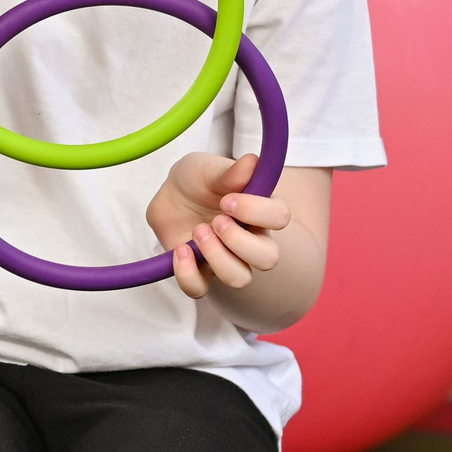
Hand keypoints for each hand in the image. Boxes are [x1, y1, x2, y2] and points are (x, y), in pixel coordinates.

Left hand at [146, 151, 289, 299]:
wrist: (171, 194)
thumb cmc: (199, 179)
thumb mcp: (207, 168)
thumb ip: (228, 171)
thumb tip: (252, 161)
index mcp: (260, 210)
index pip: (280, 217)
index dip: (257, 211)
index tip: (228, 199)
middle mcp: (250, 239)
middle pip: (268, 259)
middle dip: (240, 241)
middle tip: (215, 220)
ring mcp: (226, 258)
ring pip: (239, 278)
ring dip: (218, 257)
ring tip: (197, 231)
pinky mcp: (200, 271)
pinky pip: (200, 290)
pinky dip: (188, 275)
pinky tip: (179, 251)